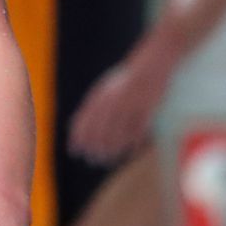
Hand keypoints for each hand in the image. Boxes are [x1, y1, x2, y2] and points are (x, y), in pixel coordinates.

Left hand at [67, 47, 174, 164]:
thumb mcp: (105, 89)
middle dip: (94, 146)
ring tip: (107, 159)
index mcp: (101, 94)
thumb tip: (74, 126)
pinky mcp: (146, 108)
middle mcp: (113, 100)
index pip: (85, 118)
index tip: (75, 150)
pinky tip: (129, 152)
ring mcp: (129, 104)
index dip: (79, 136)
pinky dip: (132, 142)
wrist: (151, 65)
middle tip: (92, 159)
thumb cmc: (127, 79)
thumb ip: (92, 106)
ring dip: (111, 148)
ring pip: (118, 131)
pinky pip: (137, 129)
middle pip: (100, 127)